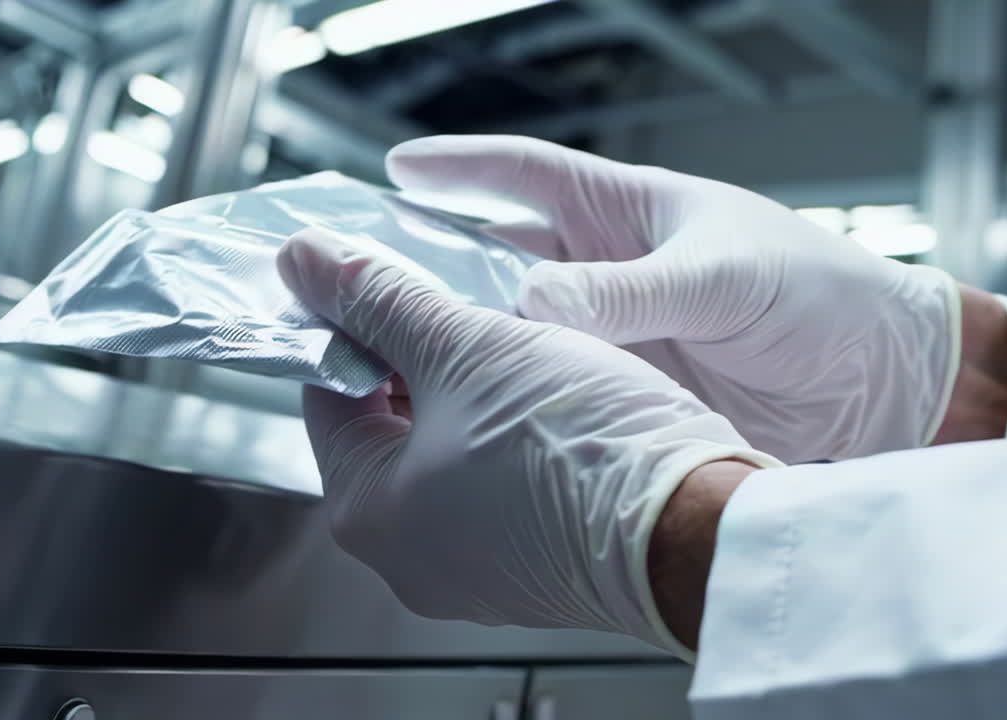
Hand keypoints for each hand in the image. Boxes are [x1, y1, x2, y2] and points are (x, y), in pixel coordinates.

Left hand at [277, 228, 779, 656]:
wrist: (699, 527)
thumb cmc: (583, 451)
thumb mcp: (466, 347)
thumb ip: (380, 298)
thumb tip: (307, 260)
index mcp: (370, 514)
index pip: (327, 395)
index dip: (351, 324)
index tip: (378, 281)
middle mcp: (415, 558)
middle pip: (389, 427)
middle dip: (419, 355)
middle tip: (455, 299)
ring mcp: (482, 569)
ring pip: (452, 453)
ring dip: (472, 391)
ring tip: (514, 339)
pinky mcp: (542, 567)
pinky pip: (503, 485)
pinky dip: (514, 435)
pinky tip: (553, 394)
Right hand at [387, 136, 963, 461]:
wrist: (887, 384)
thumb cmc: (824, 297)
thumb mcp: (723, 279)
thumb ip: (630, 292)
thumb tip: (533, 305)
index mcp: (634, 213)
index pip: (529, 175)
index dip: (462, 168)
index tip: (398, 168)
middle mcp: (614, 272)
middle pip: (504, 254)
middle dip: (440, 260)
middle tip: (373, 277)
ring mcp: (620, 335)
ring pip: (521, 331)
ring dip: (472, 337)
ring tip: (402, 351)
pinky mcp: (633, 392)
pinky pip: (559, 387)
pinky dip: (518, 396)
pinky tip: (476, 410)